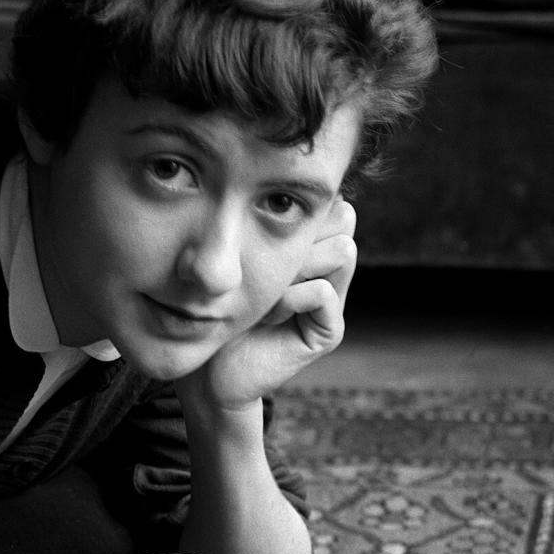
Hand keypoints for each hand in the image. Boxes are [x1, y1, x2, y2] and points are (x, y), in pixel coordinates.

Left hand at [185, 201, 357, 412]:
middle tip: (264, 264)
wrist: (209, 370)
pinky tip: (268, 316)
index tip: (257, 232)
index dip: (299, 209)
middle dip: (302, 233)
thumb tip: (274, 182)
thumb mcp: (236, 254)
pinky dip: (292, 298)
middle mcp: (327, 269)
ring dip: (297, 265)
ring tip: (265, 291)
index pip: (331, 202)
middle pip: (343, 218)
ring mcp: (333, 301)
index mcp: (310, 246)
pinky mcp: (329, 331)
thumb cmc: (213, 307)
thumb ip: (261, 222)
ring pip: (342, 249)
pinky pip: (323, 292)